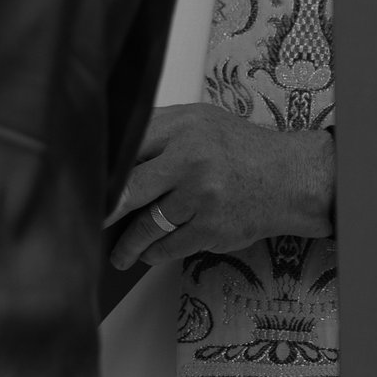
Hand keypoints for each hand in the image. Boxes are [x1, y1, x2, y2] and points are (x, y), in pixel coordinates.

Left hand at [108, 104, 335, 269]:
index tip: (82, 185)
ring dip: (127, 244)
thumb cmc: (240, 149)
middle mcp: (189, 161)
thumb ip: (156, 131)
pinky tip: (146, 254)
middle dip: (103, 211)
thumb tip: (110, 150)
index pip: (125, 149)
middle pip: (128, 190)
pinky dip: (154, 253)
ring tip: (117, 253)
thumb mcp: (198, 121)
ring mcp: (201, 198)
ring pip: (146, 225)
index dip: (100, 170)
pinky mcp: (213, 228)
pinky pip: (170, 246)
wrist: (294, 178)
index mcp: (180, 128)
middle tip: (86, 222)